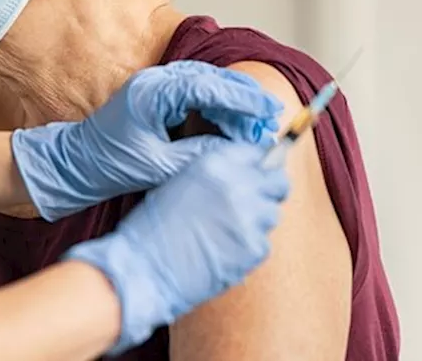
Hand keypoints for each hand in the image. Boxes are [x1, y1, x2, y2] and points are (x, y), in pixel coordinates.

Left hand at [11, 60, 282, 220]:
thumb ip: (199, 155)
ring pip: (206, 85)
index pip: (208, 87)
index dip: (242, 99)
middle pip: (212, 80)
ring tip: (259, 123)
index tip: (268, 112)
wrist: (75, 164)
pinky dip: (217, 106)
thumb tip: (237, 151)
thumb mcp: (159, 166)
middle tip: (271, 117)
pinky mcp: (156, 96)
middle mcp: (155, 81)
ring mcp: (155, 86)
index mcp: (153, 93)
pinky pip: (195, 94)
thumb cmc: (109, 165)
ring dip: (233, 102)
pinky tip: (233, 124)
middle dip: (244, 99)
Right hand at [64, 143, 289, 352]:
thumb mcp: (180, 182)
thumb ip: (215, 174)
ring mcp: (249, 217)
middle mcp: (238, 185)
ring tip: (228, 233)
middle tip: (254, 204)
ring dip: (257, 221)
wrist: (144, 268)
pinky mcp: (254, 248)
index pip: (257, 153)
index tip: (255, 176)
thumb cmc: (153, 228)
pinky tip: (224, 252)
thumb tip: (245, 175)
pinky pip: (263, 243)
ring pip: (272, 214)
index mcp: (215, 164)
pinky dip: (248, 248)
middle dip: (269, 191)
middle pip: (278, 182)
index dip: (257, 167)